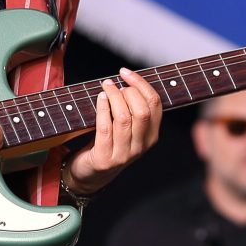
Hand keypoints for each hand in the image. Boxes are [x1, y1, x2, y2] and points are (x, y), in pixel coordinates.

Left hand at [63, 68, 161, 195]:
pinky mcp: (105, 159)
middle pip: (142, 111)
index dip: (142, 84)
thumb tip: (126, 78)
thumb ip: (131, 108)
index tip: (126, 73)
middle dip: (128, 91)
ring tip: (105, 87)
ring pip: (124, 118)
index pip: (155, 104)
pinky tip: (100, 98)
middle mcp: (141, 146)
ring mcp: (123, 155)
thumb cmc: (108, 142)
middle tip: (114, 84)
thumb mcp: (126, 128)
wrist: (90, 173)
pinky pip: (105, 128)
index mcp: (151, 136)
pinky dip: (102, 109)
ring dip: (113, 97)